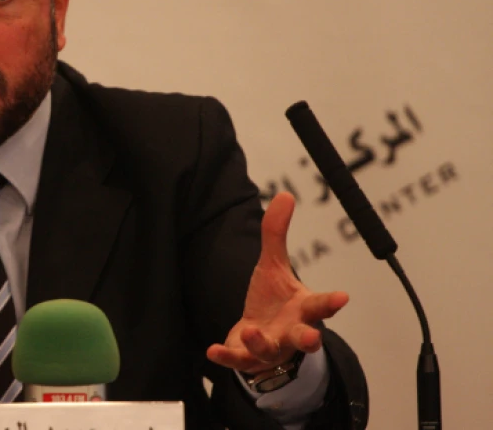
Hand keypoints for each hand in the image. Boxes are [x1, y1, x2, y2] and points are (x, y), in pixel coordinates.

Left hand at [206, 192, 347, 374]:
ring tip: (251, 331)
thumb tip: (284, 195)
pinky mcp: (247, 358)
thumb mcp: (273, 265)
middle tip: (311, 337)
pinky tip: (213, 350)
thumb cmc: (272, 300)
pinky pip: (237, 360)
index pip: (321, 306)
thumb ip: (276, 234)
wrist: (257, 337)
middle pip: (305, 338)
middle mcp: (290, 332)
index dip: (332, 302)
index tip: (343, 297)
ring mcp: (270, 348)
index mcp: (302, 310)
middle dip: (309, 338)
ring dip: (260, 342)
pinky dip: (227, 356)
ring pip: (269, 350)